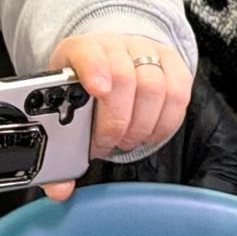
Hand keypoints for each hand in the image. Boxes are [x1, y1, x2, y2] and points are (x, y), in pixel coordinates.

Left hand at [41, 33, 192, 201]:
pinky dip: (164, 122)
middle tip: (106, 142)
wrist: (106, 58)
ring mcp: (145, 52)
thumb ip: (58, 151)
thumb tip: (58, 189)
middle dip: (116, 121)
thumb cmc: (82, 87)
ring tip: (125, 140)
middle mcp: (114, 46)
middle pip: (124, 78)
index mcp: (79, 50)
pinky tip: (148, 133)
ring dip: (141, 125)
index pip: (87, 52)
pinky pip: (178, 94)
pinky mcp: (172, 64)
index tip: (97, 89)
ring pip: (154, 87)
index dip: (94, 69)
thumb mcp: (61, 107)